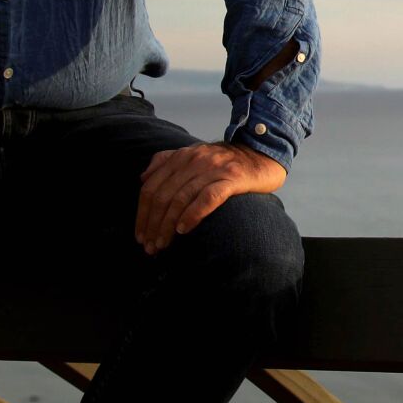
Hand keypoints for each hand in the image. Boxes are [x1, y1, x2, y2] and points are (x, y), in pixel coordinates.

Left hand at [135, 142, 286, 254]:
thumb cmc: (225, 163)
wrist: (262, 155)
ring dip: (168, 225)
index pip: (151, 187)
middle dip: (153, 224)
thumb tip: (143, 178)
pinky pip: (207, 197)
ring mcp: (213, 169)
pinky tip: (184, 230)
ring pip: (181, 199)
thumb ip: (166, 161)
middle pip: (163, 195)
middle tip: (150, 246)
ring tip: (162, 244)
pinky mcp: (232, 179)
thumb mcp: (193, 156)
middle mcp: (193, 160)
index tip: (140, 235)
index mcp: (180, 157)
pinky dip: (192, 214)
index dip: (142, 213)